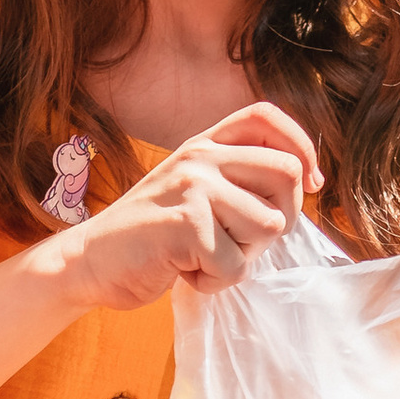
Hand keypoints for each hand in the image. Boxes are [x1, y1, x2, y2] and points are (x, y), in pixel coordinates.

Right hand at [58, 105, 320, 314]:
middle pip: (287, 175)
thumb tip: (305, 183)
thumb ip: (236, 180)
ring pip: (269, 226)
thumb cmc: (149, 236)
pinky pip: (237, 265)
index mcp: (204, 144)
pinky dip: (215, 281)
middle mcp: (200, 157)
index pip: (267, 118)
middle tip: (243, 241)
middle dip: (280, 219)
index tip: (310, 184)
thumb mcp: (192, 191)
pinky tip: (184, 270)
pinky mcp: (186, 225)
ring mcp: (193, 187)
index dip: (302, 147)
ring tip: (203, 256)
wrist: (89, 261)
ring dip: (243, 257)